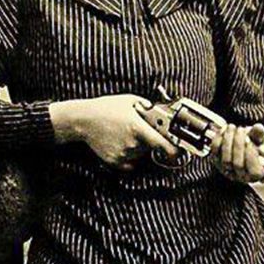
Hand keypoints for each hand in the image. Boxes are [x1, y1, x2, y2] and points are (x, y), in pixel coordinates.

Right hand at [50, 94, 180, 171]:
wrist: (83, 120)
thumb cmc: (106, 108)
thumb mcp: (130, 100)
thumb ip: (148, 106)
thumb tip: (159, 111)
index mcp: (138, 128)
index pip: (163, 145)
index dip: (174, 151)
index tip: (179, 152)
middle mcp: (132, 144)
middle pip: (151, 147)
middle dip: (150, 140)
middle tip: (138, 129)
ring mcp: (123, 154)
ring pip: (140, 155)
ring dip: (139, 147)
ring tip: (124, 134)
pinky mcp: (115, 162)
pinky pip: (130, 162)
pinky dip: (129, 156)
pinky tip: (120, 143)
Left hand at [211, 122, 263, 183]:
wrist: (240, 144)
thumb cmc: (252, 144)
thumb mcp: (259, 139)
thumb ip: (259, 134)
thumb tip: (258, 128)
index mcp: (256, 174)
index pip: (254, 171)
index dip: (251, 155)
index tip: (249, 140)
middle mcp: (241, 176)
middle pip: (238, 164)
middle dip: (238, 145)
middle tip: (241, 129)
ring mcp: (227, 170)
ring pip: (226, 159)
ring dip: (228, 140)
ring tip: (233, 127)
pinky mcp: (216, 161)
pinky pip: (215, 151)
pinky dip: (219, 138)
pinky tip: (224, 129)